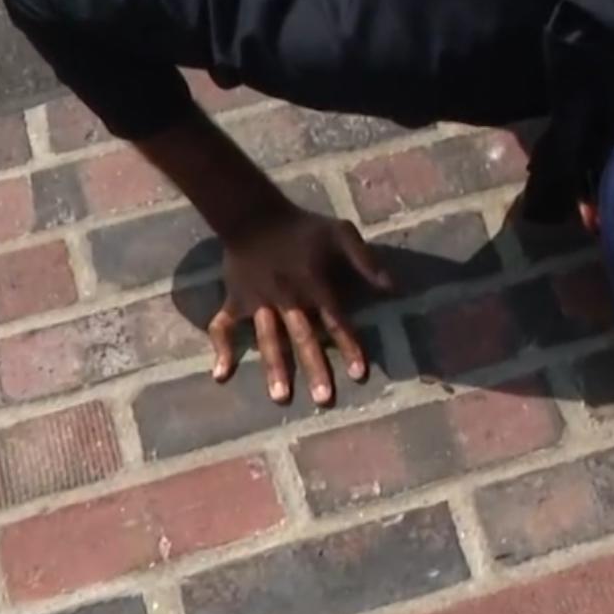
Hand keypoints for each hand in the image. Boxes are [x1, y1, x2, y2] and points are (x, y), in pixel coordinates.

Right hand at [208, 204, 394, 405]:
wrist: (252, 214)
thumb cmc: (301, 227)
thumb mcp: (340, 232)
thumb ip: (365, 259)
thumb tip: (392, 287)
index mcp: (313, 283)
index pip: (336, 320)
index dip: (349, 346)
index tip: (359, 374)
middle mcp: (287, 298)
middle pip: (303, 337)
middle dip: (314, 368)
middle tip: (323, 399)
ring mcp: (258, 301)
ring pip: (268, 339)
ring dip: (274, 367)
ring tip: (280, 396)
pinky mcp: (235, 300)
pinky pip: (223, 326)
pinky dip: (221, 348)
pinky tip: (221, 375)